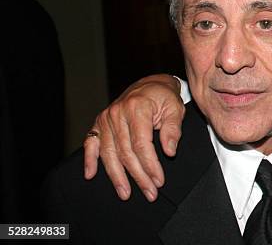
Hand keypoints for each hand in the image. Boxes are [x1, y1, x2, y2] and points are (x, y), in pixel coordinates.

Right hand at [83, 74, 185, 201]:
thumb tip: (169, 151)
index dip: (150, 165)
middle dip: (138, 176)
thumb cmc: (164, 97)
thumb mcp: (175, 109)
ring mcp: (105, 118)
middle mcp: (117, 113)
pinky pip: (91, 143)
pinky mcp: (99, 123)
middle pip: (126, 152)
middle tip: (149, 193)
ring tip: (125, 193)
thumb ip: (173, 130)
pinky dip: (89, 160)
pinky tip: (90, 175)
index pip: (142, 144)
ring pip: (109, 153)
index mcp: (137, 108)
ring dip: (117, 176)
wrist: (150, 84)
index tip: (158, 180)